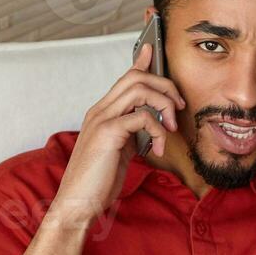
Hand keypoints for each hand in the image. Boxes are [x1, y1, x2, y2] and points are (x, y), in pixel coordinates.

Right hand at [51, 40, 184, 226]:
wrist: (77, 204)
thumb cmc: (96, 183)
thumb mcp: (118, 152)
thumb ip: (131, 134)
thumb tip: (150, 125)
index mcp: (101, 114)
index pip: (124, 78)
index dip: (140, 61)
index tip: (152, 49)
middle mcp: (100, 111)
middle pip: (136, 77)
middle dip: (165, 86)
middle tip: (178, 109)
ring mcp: (102, 120)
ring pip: (140, 89)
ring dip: (164, 104)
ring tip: (171, 128)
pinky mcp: (108, 133)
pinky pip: (142, 116)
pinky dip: (158, 129)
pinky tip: (157, 148)